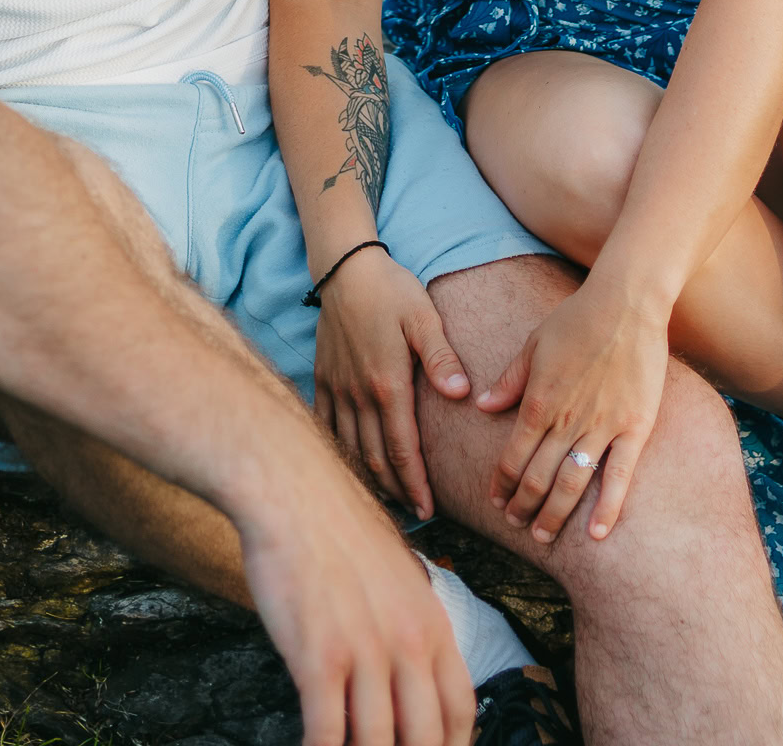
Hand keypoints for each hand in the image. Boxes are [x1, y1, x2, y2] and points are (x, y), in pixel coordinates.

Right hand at [240, 470, 476, 745]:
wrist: (294, 490)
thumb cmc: (337, 531)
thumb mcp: (397, 576)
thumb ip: (409, 626)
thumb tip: (409, 673)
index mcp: (431, 623)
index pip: (458, 709)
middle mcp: (408, 643)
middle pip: (425, 738)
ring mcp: (365, 652)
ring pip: (377, 744)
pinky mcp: (319, 657)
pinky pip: (327, 733)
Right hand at [316, 246, 472, 519]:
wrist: (345, 269)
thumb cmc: (391, 291)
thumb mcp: (424, 317)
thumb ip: (440, 357)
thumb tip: (460, 394)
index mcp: (387, 384)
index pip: (402, 449)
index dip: (416, 485)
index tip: (429, 512)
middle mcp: (358, 395)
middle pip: (376, 459)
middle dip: (398, 491)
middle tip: (416, 514)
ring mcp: (337, 389)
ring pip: (351, 450)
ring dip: (371, 479)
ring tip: (390, 499)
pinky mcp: (322, 380)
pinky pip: (327, 429)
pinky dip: (340, 454)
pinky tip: (352, 467)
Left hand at [475, 278, 668, 543]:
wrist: (626, 302)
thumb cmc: (577, 318)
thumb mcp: (534, 343)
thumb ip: (510, 380)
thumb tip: (483, 406)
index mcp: (539, 400)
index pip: (512, 456)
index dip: (502, 483)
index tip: (496, 501)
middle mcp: (567, 419)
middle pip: (539, 477)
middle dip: (523, 506)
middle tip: (516, 525)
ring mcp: (602, 425)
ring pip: (572, 483)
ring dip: (554, 514)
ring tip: (543, 536)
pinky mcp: (635, 427)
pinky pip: (619, 475)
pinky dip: (607, 508)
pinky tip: (596, 534)